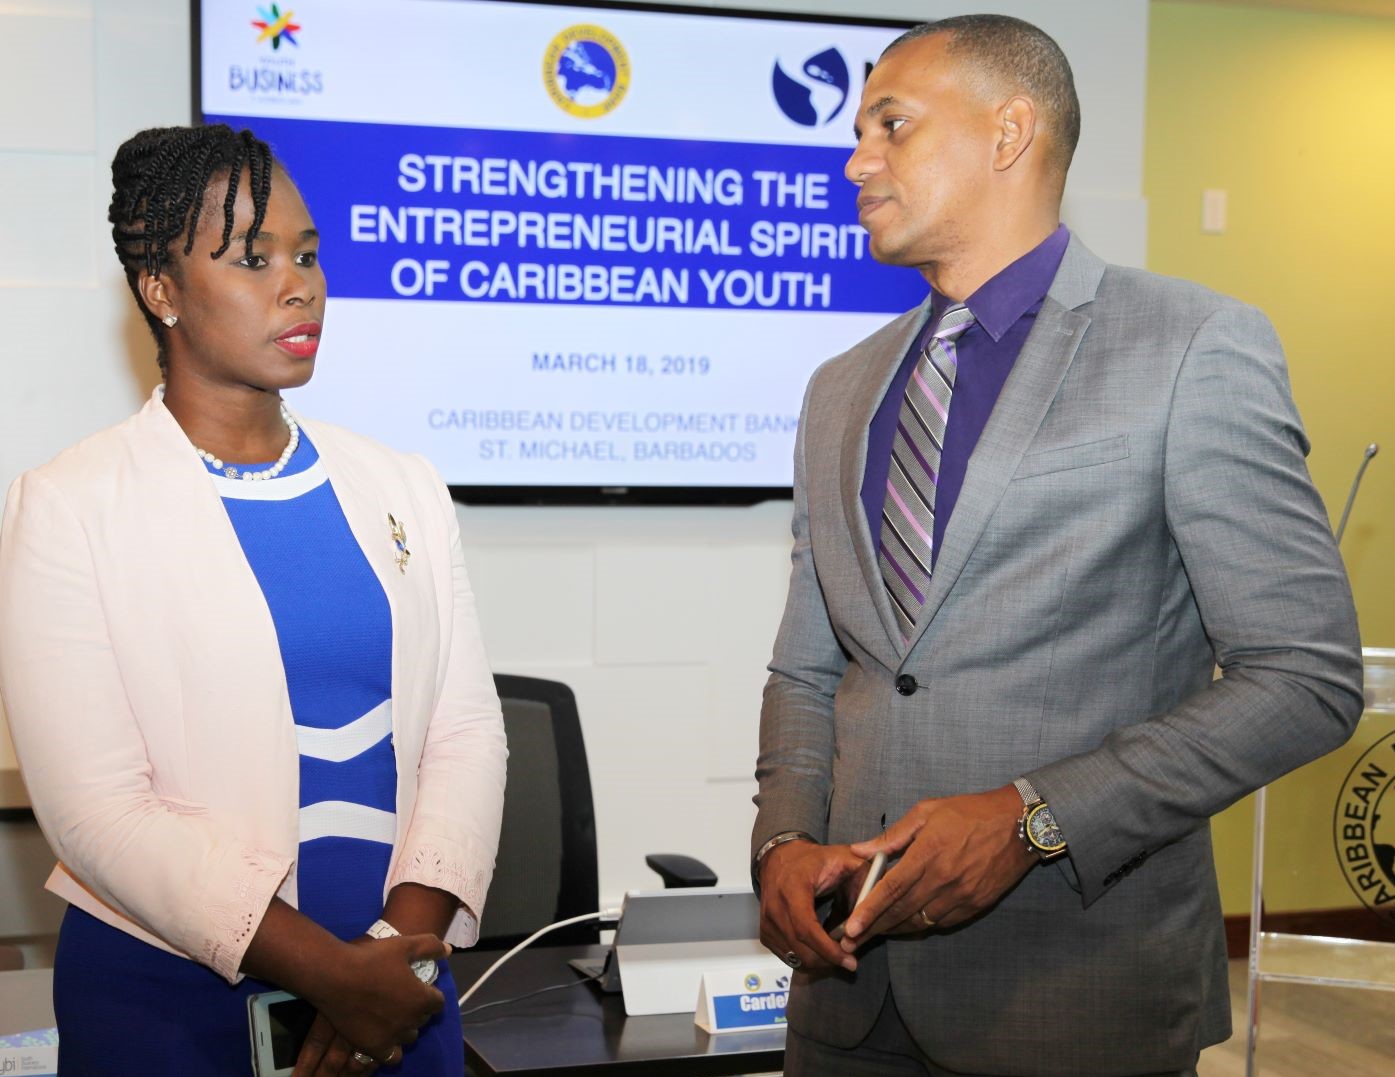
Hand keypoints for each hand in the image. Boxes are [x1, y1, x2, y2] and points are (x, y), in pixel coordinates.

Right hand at [293, 933, 446, 1075]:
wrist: (335, 976)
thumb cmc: (372, 959)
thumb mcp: (405, 945)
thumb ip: (431, 947)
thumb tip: (449, 951)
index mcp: (421, 999)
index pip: (438, 1003)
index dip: (430, 994)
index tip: (418, 986)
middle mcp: (410, 1021)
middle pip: (422, 1019)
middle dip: (417, 1008)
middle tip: (401, 996)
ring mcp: (391, 1036)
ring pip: (408, 1037)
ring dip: (405, 1027)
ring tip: (392, 1015)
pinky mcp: (372, 1046)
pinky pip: (391, 1056)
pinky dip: (391, 1048)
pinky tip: (383, 1035)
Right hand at [758, 839, 867, 971]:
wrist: (780, 857)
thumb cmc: (814, 859)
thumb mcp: (843, 857)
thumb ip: (864, 876)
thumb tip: (878, 903)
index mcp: (793, 887)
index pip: (806, 927)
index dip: (828, 949)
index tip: (850, 959)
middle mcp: (775, 906)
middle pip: (800, 948)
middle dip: (828, 961)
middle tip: (849, 961)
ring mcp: (767, 920)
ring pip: (793, 956)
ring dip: (818, 962)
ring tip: (837, 954)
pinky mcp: (765, 931)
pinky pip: (786, 956)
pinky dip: (805, 958)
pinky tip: (820, 950)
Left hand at [838, 784, 1036, 951]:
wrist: (1019, 824)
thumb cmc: (970, 812)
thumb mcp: (928, 811)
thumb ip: (892, 835)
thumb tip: (860, 849)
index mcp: (928, 852)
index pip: (891, 888)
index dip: (869, 910)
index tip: (851, 927)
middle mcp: (943, 878)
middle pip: (902, 911)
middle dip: (874, 928)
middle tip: (851, 941)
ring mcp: (961, 895)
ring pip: (920, 921)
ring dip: (895, 930)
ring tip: (873, 935)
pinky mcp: (975, 904)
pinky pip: (941, 922)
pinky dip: (921, 925)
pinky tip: (907, 924)